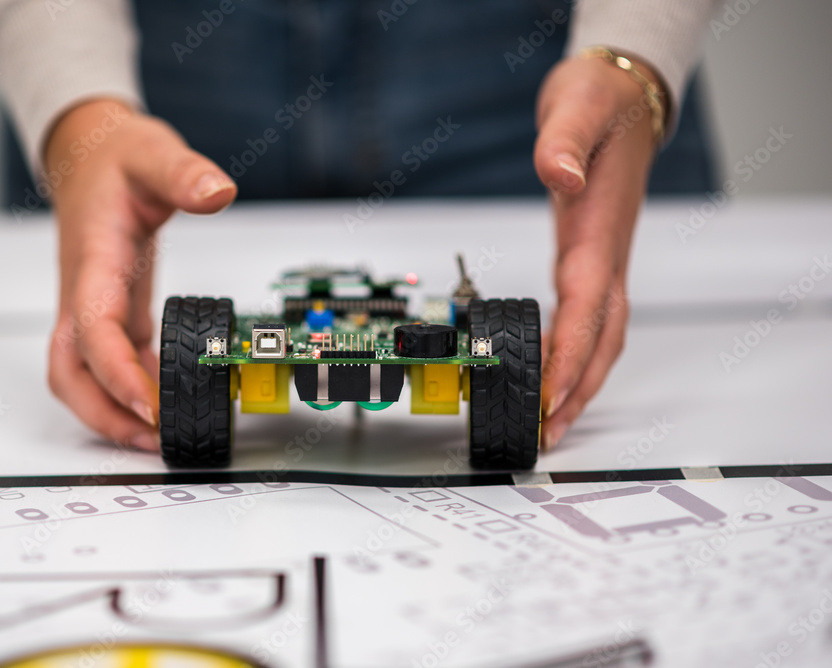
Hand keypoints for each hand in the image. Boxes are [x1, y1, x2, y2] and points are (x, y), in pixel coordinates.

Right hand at [44, 99, 235, 450]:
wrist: (87, 152)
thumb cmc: (113, 157)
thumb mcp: (152, 151)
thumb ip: (184, 172)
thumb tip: (217, 193)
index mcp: (93, 260)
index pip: (92, 329)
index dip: (115, 372)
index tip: (147, 404)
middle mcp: (85, 293)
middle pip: (70, 371)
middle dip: (103, 413)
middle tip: (151, 439)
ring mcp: (93, 307)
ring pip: (81, 376)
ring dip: (110, 412)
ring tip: (156, 435)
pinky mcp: (110, 312)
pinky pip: (108, 364)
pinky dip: (128, 391)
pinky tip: (162, 402)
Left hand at [532, 54, 665, 448]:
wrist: (624, 98)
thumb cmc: (601, 105)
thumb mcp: (580, 107)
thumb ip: (566, 141)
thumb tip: (560, 175)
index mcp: (599, 230)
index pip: (588, 305)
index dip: (571, 353)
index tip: (552, 394)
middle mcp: (607, 255)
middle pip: (603, 338)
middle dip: (579, 389)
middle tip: (550, 431)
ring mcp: (605, 261)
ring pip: (602, 336)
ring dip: (581, 381)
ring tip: (553, 419)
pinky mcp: (593, 259)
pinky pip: (590, 319)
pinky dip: (575, 352)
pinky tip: (554, 369)